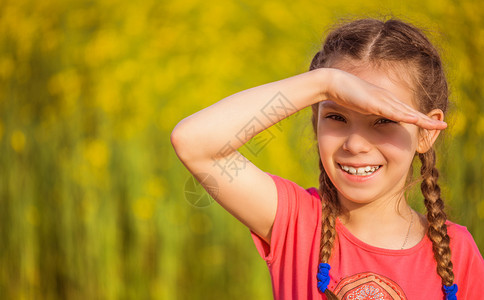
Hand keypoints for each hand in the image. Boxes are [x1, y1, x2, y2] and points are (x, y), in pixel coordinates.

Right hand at [320, 68, 446, 129]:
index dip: (418, 119)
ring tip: (437, 125)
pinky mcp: (374, 102)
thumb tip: (365, 122)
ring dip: (422, 119)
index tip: (429, 125)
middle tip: (443, 126)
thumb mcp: (357, 107)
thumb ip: (363, 112)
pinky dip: (405, 116)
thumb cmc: (341, 94)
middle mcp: (386, 99)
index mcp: (383, 101)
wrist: (332, 82)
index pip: (404, 112)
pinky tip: (415, 120)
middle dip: (427, 120)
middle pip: (411, 112)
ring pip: (406, 112)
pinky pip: (392, 112)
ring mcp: (382, 100)